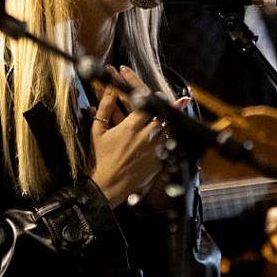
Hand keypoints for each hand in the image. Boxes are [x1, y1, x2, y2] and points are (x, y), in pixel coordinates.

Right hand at [90, 65, 188, 206]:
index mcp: (131, 127)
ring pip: (168, 130)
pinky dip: (169, 140)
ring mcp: (155, 150)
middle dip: (166, 109)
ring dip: (169, 124)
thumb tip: (109, 90)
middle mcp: (146, 137)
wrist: (107, 186)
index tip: (158, 95)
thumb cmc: (100, 158)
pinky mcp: (159, 162)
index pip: (147, 105)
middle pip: (162, 116)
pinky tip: (171, 137)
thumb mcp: (97, 131)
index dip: (152, 98)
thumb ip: (105, 108)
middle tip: (177, 102)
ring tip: (178, 118)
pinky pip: (168, 146)